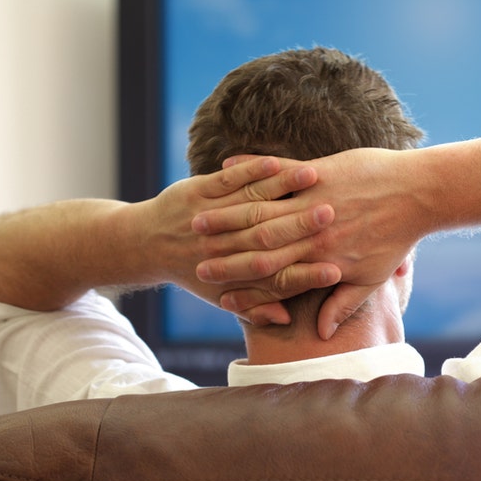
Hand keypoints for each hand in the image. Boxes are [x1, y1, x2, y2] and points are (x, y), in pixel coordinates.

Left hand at [139, 155, 342, 322]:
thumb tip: (285, 318)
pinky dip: (251, 170)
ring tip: (313, 178)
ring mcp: (209, 217)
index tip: (334, 271)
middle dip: (302, 226)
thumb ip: (258, 306)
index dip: (306, 277)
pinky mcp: (197, 192)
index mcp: (233, 275)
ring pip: (252, 202)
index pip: (278, 279)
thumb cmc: (193, 272)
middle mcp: (222, 247)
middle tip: (332, 216)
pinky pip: (228, 180)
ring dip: (283, 189)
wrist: (145, 245)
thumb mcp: (222, 296)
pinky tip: (274, 163)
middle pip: (270, 238)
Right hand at [193, 147, 424, 337]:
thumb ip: (343, 304)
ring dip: (225, 213)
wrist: (419, 194)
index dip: (238, 282)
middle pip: (257, 245)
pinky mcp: (320, 171)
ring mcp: (314, 199)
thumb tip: (321, 332)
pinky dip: (251, 170)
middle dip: (221, 250)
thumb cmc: (397, 238)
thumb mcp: (371, 278)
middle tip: (190, 252)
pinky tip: (225, 167)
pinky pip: (278, 172)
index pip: (270, 276)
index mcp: (322, 260)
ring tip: (197, 216)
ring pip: (261, 209)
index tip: (209, 285)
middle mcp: (313, 233)